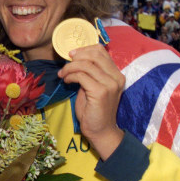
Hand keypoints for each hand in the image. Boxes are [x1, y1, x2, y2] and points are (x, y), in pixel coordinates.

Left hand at [57, 44, 124, 159]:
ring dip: (70, 67)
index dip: (84, 49)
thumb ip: (89, 72)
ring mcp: (110, 84)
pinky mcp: (100, 92)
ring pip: (86, 64)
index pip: (101, 51)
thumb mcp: (92, 86)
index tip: (72, 55)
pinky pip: (81, 76)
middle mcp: (116, 77)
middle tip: (65, 64)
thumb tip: (75, 59)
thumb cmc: (94, 109)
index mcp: (116, 74)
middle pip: (94, 54)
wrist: (100, 130)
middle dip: (76, 57)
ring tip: (63, 75)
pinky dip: (70, 76)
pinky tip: (67, 81)